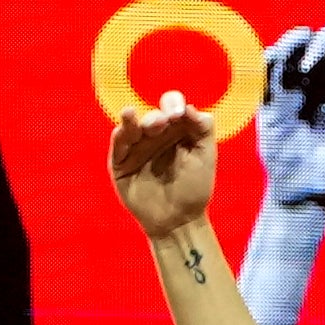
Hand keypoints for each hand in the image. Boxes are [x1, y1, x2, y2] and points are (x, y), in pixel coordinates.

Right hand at [111, 93, 216, 238]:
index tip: (180, 114)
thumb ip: (203, 128)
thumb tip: (189, 107)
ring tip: (131, 114)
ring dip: (135, 121)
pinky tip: (124, 127)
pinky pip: (118, 145)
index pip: (172, 106)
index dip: (174, 104)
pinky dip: (120, 134)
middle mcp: (155, 135)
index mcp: (176, 129)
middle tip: (163, 122)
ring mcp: (137, 147)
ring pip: (133, 126)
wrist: (179, 221)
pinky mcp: (121, 162)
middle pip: (153, 116)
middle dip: (158, 117)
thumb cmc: (194, 188)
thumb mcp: (205, 156)